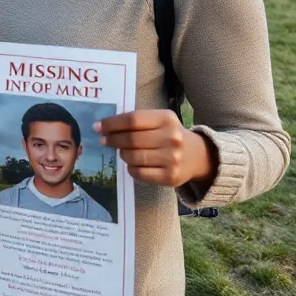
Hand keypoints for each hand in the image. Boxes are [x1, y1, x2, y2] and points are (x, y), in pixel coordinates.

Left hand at [95, 110, 216, 187]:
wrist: (198, 156)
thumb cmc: (170, 135)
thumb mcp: (159, 121)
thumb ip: (136, 121)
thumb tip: (103, 127)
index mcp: (167, 118)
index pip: (132, 120)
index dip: (111, 124)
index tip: (97, 127)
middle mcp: (172, 138)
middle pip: (131, 139)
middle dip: (112, 140)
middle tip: (103, 140)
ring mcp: (172, 159)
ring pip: (133, 157)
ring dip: (122, 154)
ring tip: (122, 151)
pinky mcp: (170, 177)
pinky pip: (138, 173)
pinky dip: (130, 168)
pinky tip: (132, 164)